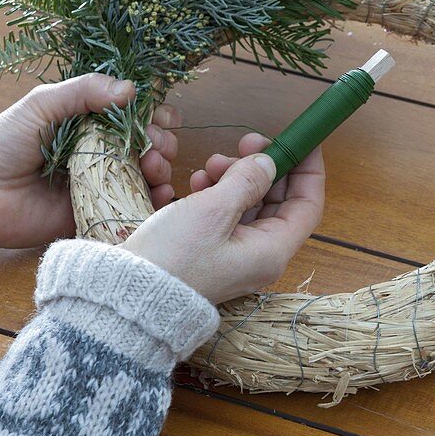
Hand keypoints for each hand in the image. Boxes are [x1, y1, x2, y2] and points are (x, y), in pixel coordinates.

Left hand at [0, 74, 180, 248]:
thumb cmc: (1, 141)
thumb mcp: (43, 104)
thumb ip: (84, 91)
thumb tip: (132, 90)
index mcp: (90, 123)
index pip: (136, 116)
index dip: (155, 115)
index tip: (160, 118)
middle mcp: (100, 153)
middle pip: (149, 146)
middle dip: (162, 144)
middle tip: (154, 148)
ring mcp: (99, 186)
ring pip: (146, 177)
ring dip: (162, 170)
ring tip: (154, 170)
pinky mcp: (93, 216)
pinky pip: (131, 210)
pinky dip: (153, 203)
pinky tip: (160, 196)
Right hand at [120, 134, 324, 303]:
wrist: (127, 295)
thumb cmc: (173, 257)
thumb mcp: (213, 210)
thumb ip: (246, 181)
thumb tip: (268, 162)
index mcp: (272, 251)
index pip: (308, 205)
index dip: (308, 170)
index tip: (301, 140)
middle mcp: (260, 256)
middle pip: (278, 202)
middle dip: (263, 168)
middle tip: (244, 142)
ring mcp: (236, 255)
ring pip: (250, 205)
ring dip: (236, 178)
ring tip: (211, 163)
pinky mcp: (212, 252)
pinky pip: (226, 215)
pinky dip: (218, 193)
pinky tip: (197, 180)